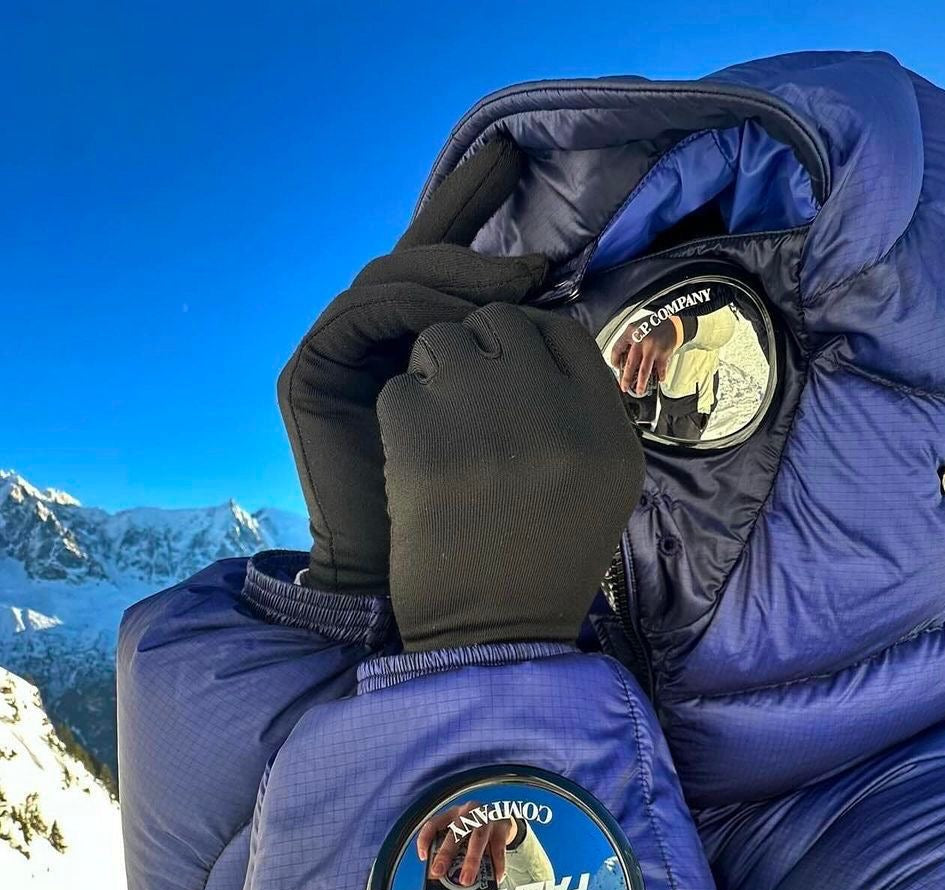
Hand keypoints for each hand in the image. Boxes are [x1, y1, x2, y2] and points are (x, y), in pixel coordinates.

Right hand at [278, 137, 546, 594]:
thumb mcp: (524, 429)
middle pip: (417, 255)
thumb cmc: (488, 520)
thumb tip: (559, 299)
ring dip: (458, 273)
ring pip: (394, 275)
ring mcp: (341, 354)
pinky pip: (363, 312)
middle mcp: (378, 342)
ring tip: (518, 283)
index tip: (521, 171)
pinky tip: (465, 321)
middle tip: (529, 227)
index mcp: (423, 349)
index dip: (475, 211)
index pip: (448, 269)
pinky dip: (415, 306)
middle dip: (472, 223)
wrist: (431, 590)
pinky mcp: (312, 374)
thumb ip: (527, 367)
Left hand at [378, 302, 644, 651]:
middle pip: (502, 323)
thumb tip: (537, 348)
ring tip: (435, 426)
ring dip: (431, 372)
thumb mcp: (601, 488)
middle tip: (463, 396)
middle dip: (476, 348)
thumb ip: (583, 414)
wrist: (492, 635)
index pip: (565, 333)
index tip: (507, 368)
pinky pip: (398, 385)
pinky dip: (400, 417)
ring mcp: (485, 417)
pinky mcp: (423, 437)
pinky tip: (413, 460)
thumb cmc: (545, 564)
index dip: (528, 339)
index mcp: (605, 427)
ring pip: (441, 339)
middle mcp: (553, 411)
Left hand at [416, 801, 517, 885]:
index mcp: (452, 814)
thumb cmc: (476, 828)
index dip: (425, 839)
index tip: (423, 858)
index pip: (434, 823)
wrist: (503, 815)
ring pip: (477, 840)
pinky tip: (495, 878)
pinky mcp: (502, 827)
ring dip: (471, 861)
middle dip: (445, 854)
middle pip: (455, 833)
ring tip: (466, 880)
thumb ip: (453, 846)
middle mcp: (468, 813)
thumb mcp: (462, 830)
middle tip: (438, 872)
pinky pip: (498, 848)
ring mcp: (486, 818)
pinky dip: (496, 865)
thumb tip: (444, 876)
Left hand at [609, 317, 679, 395]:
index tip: (616, 367)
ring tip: (639, 391)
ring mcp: (653, 348)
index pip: (617, 348)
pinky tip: (658, 380)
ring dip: (641, 383)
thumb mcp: (637, 328)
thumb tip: (621, 360)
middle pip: (630, 363)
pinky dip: (659, 376)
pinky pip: (660, 369)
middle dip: (626, 378)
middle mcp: (641, 340)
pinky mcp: (663, 353)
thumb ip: (628, 342)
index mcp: (631, 332)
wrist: (671, 323)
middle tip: (624, 387)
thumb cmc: (653, 327)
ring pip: (644, 370)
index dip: (614, 360)